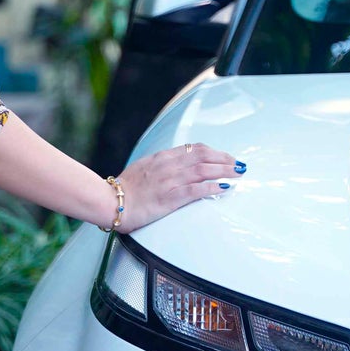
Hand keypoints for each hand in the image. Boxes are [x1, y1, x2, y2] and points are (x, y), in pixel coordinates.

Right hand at [118, 142, 239, 231]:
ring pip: (204, 171)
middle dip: (226, 159)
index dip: (215, 152)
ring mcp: (170, 181)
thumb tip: (177, 166)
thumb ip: (161, 165)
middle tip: (239, 164)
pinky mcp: (170, 197)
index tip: (226, 157)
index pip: (195, 149)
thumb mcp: (144, 168)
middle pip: (204, 157)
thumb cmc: (125, 190)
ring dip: (225, 171)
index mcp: (162, 157)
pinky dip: (213, 187)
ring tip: (238, 174)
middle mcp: (168, 166)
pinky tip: (224, 188)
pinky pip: (197, 190)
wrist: (110, 202)